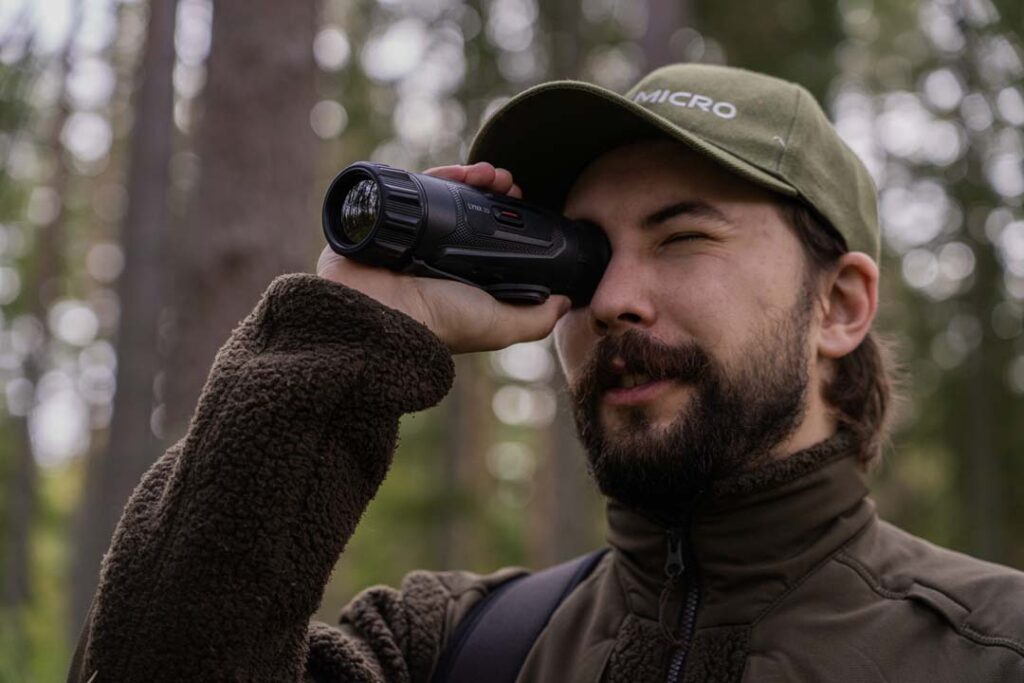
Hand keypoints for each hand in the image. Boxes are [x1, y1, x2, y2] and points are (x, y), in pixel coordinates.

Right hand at [316, 161, 570, 353]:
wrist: (381, 315)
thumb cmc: (437, 325)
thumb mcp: (498, 326)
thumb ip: (534, 319)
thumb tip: (566, 302)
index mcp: (461, 278)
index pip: (490, 238)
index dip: (510, 216)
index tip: (523, 199)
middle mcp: (436, 256)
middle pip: (468, 211)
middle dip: (494, 192)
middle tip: (509, 183)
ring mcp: (411, 238)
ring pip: (445, 196)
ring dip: (472, 178)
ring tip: (490, 173)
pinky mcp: (388, 221)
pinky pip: (415, 188)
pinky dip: (440, 174)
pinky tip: (464, 172)